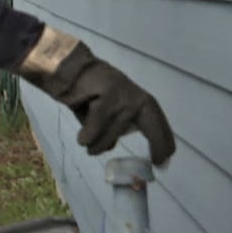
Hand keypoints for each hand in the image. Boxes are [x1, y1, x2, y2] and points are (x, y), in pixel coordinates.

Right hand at [18, 26, 175, 165]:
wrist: (68, 68)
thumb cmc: (87, 94)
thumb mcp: (108, 113)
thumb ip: (115, 127)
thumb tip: (113, 147)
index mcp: (140, 101)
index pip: (159, 125)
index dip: (163, 145)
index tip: (163, 163)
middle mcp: (136, 97)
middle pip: (153, 127)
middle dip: (157, 145)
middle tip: (154, 164)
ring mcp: (124, 95)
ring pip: (114, 132)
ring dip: (99, 144)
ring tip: (88, 145)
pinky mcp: (109, 93)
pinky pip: (98, 124)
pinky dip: (88, 135)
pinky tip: (82, 139)